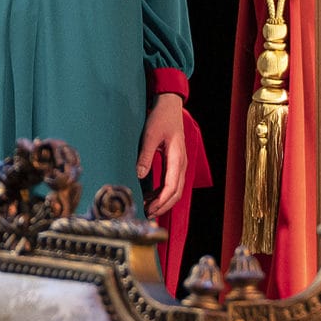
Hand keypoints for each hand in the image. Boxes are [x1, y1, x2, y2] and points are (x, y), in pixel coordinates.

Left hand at [137, 93, 189, 217]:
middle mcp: (181, 164)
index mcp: (176, 158)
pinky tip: (150, 196)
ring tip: (147, 208)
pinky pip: (171, 183)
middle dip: (163, 206)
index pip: (172, 186)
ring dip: (163, 201)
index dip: (161, 201)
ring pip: (175, 189)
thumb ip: (146, 156)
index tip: (149, 209)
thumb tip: (140, 175)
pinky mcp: (175, 163)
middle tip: (147, 214)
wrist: (169, 106)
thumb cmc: (161, 118)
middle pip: (176, 192)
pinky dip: (162, 193)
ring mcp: (179, 164)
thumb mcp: (150, 135)